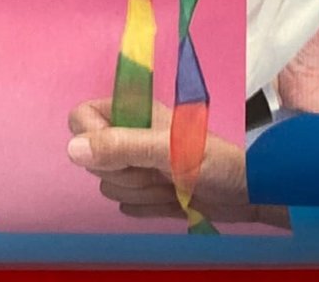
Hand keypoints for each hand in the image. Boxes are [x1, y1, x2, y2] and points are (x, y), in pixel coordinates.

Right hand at [67, 99, 288, 227]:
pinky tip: (170, 199)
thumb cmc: (212, 161)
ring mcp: (139, 164)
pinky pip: (124, 205)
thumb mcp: (167, 150)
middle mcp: (134, 134)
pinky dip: (145, 207)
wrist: (246, 192)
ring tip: (168, 183)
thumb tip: (72, 149)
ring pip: (108, 185)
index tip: (116, 151)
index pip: (83, 116)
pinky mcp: (146, 192)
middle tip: (155, 168)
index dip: (90, 137)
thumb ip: (121, 146)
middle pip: (92, 157)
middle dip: (122, 171)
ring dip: (138, 191)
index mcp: (136, 111)